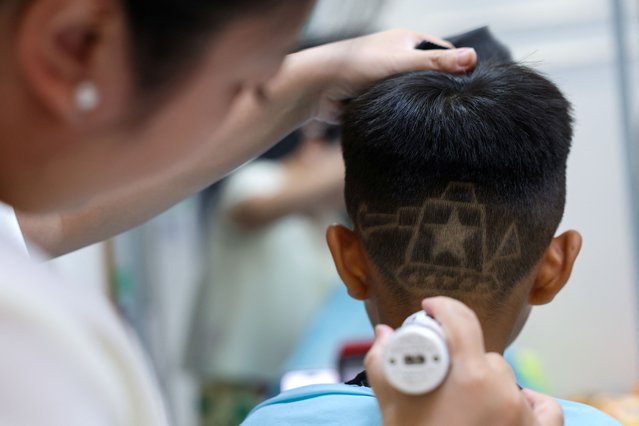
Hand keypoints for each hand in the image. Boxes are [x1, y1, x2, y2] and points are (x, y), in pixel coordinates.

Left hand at [290, 29, 476, 121]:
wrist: (318, 88)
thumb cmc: (355, 65)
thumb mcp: (402, 62)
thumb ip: (436, 62)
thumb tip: (472, 58)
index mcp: (407, 41)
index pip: (442, 51)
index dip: (456, 66)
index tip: (472, 85)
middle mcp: (398, 59)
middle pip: (429, 76)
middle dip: (438, 90)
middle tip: (459, 109)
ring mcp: (388, 81)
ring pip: (413, 95)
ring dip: (419, 106)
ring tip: (441, 120)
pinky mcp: (378, 101)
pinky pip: (398, 110)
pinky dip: (404, 116)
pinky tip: (417, 127)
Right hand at [365, 296, 562, 425]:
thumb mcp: (391, 407)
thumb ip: (382, 361)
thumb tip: (384, 333)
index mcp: (468, 376)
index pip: (461, 319)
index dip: (443, 307)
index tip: (430, 309)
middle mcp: (503, 390)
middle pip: (481, 354)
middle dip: (458, 360)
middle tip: (439, 380)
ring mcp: (524, 414)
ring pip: (505, 378)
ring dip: (486, 382)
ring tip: (464, 406)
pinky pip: (543, 407)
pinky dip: (529, 403)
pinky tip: (512, 407)